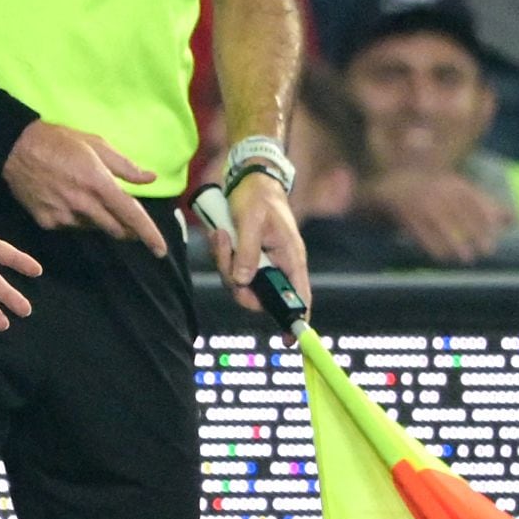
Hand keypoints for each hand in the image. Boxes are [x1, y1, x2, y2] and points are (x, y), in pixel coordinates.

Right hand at [0, 119, 169, 252]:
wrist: (15, 147)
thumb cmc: (59, 141)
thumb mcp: (96, 144)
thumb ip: (125, 166)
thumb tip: (150, 179)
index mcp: (99, 183)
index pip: (131, 215)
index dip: (149, 234)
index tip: (160, 250)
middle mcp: (84, 204)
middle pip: (115, 229)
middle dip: (126, 228)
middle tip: (125, 218)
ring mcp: (64, 216)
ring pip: (93, 227)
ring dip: (99, 219)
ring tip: (86, 197)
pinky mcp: (47, 222)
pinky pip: (70, 225)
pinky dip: (75, 217)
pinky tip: (64, 199)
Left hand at [206, 171, 313, 318]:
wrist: (249, 178)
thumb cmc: (257, 197)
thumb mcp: (251, 222)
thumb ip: (248, 252)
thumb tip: (243, 282)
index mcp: (290, 258)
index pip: (299, 296)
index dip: (296, 319)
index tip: (288, 339)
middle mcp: (278, 264)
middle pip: (259, 294)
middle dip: (237, 283)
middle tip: (226, 251)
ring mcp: (261, 261)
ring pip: (240, 282)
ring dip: (225, 263)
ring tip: (222, 234)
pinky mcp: (246, 256)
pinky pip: (231, 269)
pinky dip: (222, 256)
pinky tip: (219, 235)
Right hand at [364, 165, 510, 263]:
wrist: (393, 187)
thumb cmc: (435, 193)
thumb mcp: (460, 192)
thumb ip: (486, 205)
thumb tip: (514, 220)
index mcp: (454, 184)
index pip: (475, 199)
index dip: (488, 216)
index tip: (499, 233)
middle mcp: (439, 191)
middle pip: (460, 213)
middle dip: (475, 232)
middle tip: (487, 250)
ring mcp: (421, 203)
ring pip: (441, 224)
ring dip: (454, 243)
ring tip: (466, 258)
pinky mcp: (407, 215)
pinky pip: (421, 232)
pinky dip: (432, 246)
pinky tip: (442, 257)